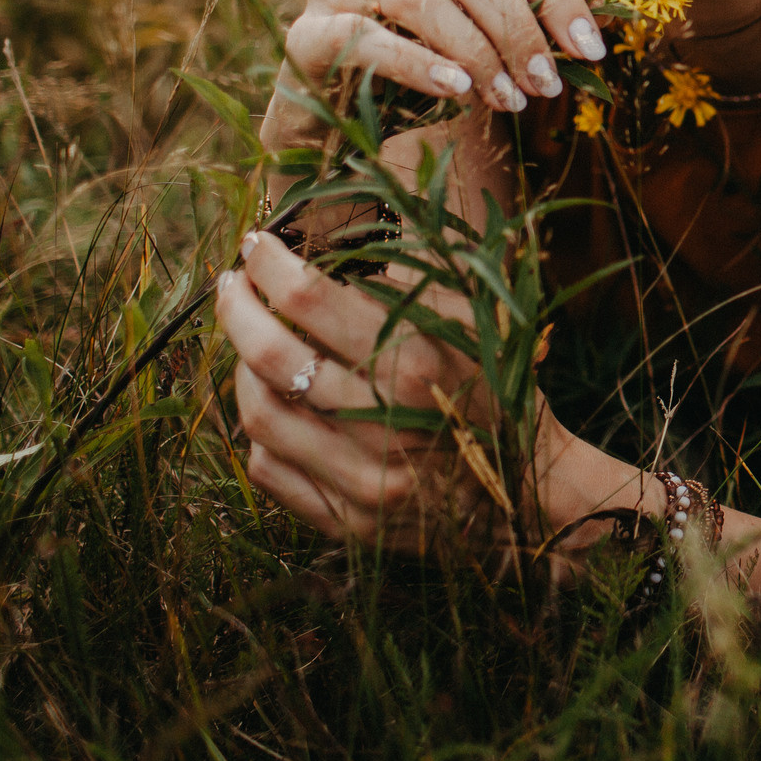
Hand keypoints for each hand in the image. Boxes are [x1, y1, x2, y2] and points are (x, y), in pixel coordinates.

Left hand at [219, 228, 566, 554]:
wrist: (529, 494)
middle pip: (269, 353)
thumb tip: (342, 239)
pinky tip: (275, 407)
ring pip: (258, 415)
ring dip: (242, 369)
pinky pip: (269, 470)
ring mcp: (361, 479)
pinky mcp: (347, 521)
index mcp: (416, 360)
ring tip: (250, 345)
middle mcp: (384, 421)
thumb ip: (415, 279)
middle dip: (236, 308)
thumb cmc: (498, 391)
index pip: (309, 297)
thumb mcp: (474, 322)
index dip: (270, 265)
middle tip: (231, 285)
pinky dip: (260, 433)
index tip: (256, 245)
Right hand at [264, 0, 605, 147]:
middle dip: (518, 28)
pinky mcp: (306, 33)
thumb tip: (595, 32)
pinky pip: (368, 38)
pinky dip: (421, 65)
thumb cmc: (414, 76)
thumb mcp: (473, 42)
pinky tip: (459, 92)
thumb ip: (519, 23)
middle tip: (548, 84)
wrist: (331, 125)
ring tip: (509, 100)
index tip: (591, 49)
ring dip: (477, 52)